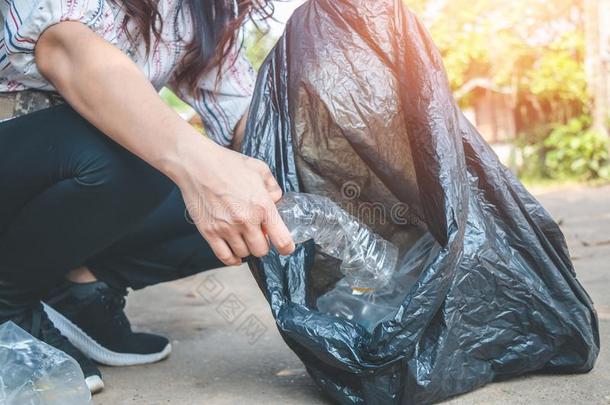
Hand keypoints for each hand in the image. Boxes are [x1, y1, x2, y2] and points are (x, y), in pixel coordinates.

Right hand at [175, 136, 294, 265]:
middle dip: (263, 245)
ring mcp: (226, 228)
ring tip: (244, 237)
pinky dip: (232, 259)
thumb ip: (273, 188)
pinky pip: (225, 257)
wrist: (196, 164)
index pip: (282, 240)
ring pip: (244, 254)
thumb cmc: (228, 164)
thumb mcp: (260, 169)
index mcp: (262, 206)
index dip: (287, 247)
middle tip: (259, 235)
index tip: (285, 247)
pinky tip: (235, 253)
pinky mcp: (209, 232)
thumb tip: (277, 201)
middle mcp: (246, 220)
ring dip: (246, 248)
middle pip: (261, 251)